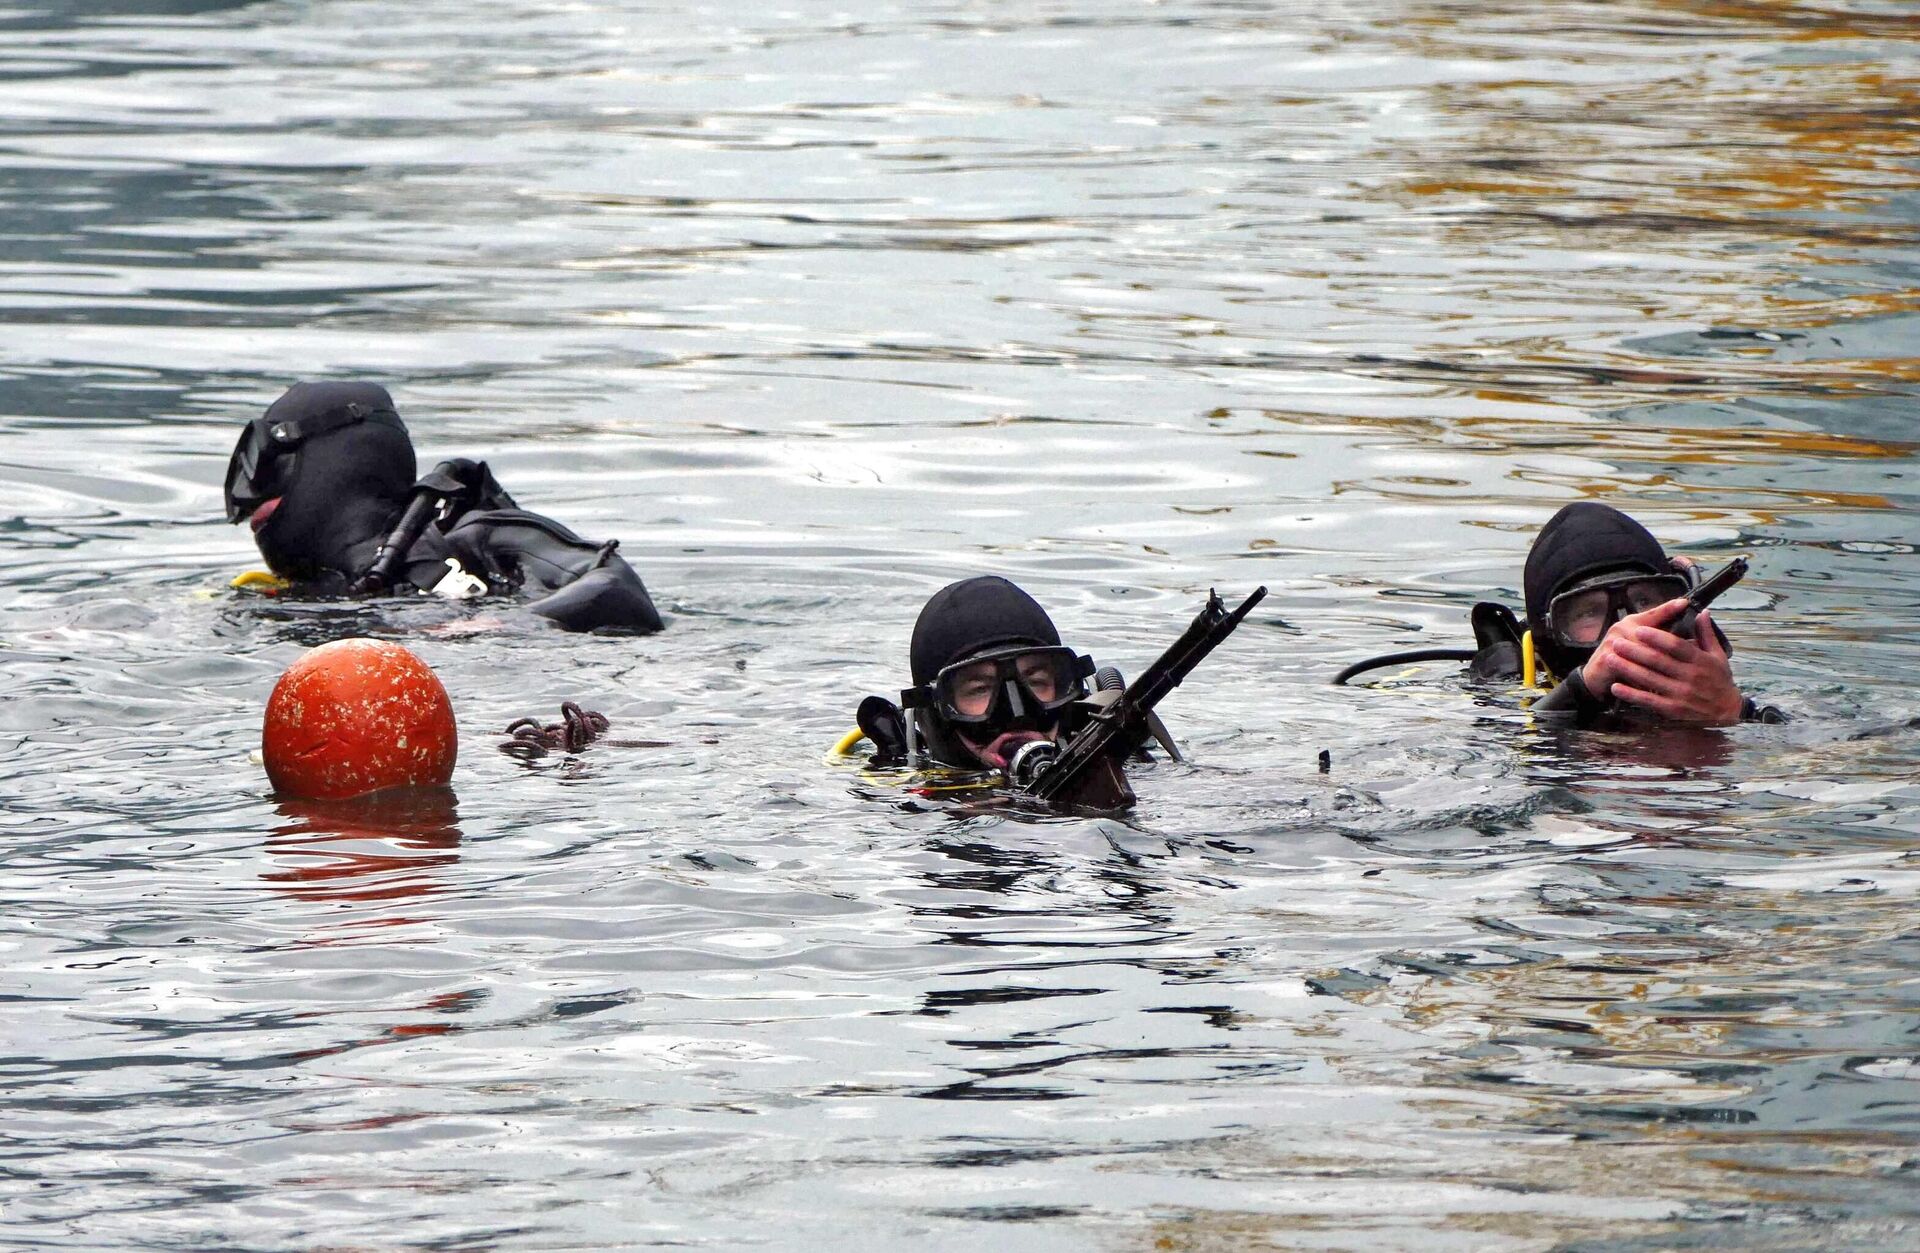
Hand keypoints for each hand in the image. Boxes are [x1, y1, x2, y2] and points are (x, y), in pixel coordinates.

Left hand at [1583, 601, 1743, 725]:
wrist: (1727, 710)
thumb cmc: (1720, 679)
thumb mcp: (1718, 655)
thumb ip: (1706, 634)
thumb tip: (1702, 611)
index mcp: (1700, 661)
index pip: (1676, 646)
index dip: (1656, 638)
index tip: (1638, 629)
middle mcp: (1690, 677)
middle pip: (1658, 661)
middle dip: (1634, 651)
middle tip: (1616, 641)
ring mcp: (1680, 694)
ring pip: (1649, 679)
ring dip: (1627, 668)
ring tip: (1609, 658)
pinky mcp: (1672, 709)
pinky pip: (1648, 700)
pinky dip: (1631, 694)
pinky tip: (1616, 686)